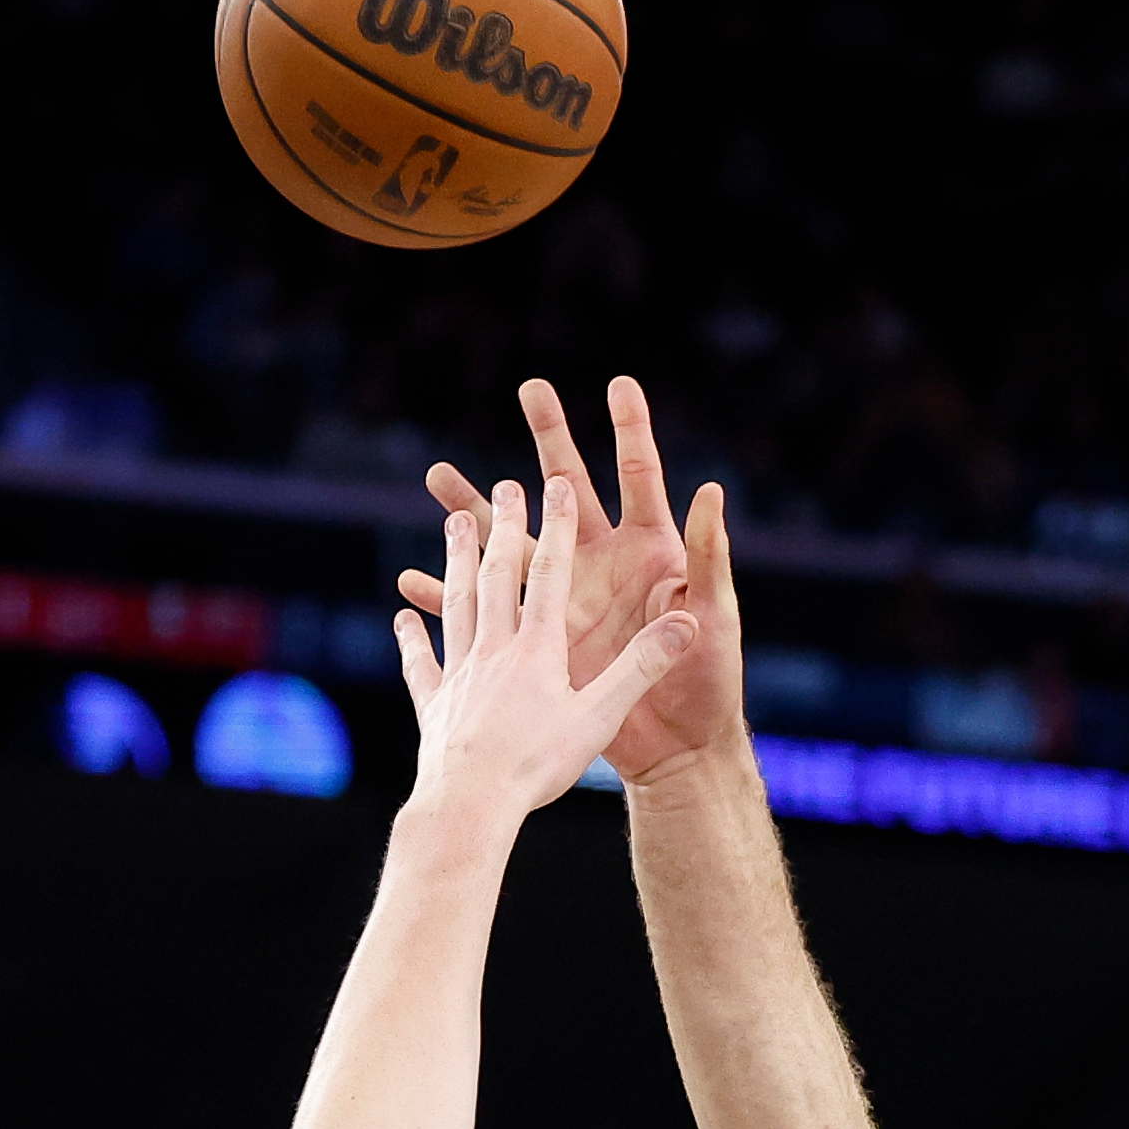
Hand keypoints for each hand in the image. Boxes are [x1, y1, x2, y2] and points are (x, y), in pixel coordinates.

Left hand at [394, 467, 695, 818]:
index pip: (551, 575)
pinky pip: (423, 663)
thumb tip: (686, 625)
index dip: (556, 528)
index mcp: (538, 650)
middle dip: (505, 526)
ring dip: (458, 561)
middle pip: (499, 576)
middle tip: (506, 488)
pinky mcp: (436, 706)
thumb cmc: (538, 765)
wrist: (471, 804)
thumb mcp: (600, 718)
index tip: (556, 487)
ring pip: (458, 604)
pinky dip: (414, 637)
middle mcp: (494, 650)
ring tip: (454, 523)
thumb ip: (641, 668)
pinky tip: (403, 618)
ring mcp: (460, 675)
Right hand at [401, 375, 745, 786]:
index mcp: (648, 549)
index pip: (638, 475)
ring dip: (477, 513)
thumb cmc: (709, 679)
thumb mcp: (713, 613)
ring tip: (436, 477)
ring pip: (513, 542)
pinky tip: (414, 580)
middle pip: (568, 491)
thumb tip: (709, 488)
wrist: (679, 745)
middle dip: (548, 439)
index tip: (618, 383)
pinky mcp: (544, 641)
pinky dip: (451, 600)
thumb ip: (709, 554)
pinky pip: (486, 614)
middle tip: (530, 388)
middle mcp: (603, 564)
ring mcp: (568, 599)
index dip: (630, 429)